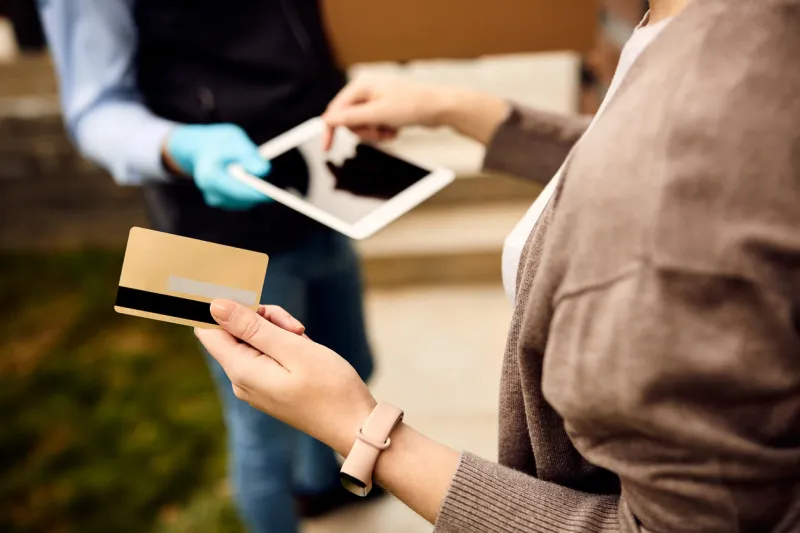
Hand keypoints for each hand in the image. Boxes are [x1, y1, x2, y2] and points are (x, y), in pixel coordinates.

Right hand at [163, 124, 271, 209]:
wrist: (202, 149)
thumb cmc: (220, 142)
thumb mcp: (234, 140)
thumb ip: (249, 154)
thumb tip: (265, 171)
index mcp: (209, 177)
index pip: (236, 191)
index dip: (255, 194)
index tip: (272, 195)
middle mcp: (211, 192)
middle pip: (242, 201)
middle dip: (259, 192)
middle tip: (276, 186)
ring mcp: (216, 200)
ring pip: (245, 202)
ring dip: (255, 191)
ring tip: (253, 171)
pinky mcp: (223, 203)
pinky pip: (244, 201)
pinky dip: (250, 192)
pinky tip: (248, 179)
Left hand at [195, 300, 376, 455]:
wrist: (354, 425)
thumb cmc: (330, 387)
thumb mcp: (294, 349)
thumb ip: (252, 327)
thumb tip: (215, 306)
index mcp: (242, 370)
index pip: (207, 330)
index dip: (223, 309)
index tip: (252, 298)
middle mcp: (241, 379)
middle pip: (233, 331)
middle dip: (261, 317)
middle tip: (294, 326)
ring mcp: (255, 385)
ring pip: (253, 340)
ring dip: (276, 330)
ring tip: (304, 338)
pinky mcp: (270, 387)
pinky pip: (266, 355)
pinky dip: (284, 344)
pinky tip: (305, 349)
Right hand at [321, 78, 455, 149]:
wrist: (440, 107)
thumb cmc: (414, 105)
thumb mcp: (378, 114)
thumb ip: (350, 117)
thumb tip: (327, 120)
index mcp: (362, 86)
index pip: (336, 110)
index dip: (331, 129)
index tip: (327, 148)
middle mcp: (367, 91)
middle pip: (349, 120)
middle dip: (363, 131)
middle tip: (378, 132)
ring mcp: (377, 100)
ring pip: (363, 126)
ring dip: (375, 133)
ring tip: (390, 131)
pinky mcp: (386, 109)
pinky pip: (375, 126)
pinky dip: (383, 132)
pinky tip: (395, 130)